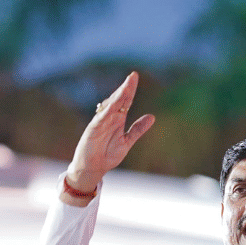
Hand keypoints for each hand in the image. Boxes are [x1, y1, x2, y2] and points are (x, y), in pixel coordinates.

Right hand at [64, 71, 155, 200]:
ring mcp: (100, 122)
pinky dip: (107, 110)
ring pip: (110, 106)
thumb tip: (152, 117)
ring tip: (126, 86)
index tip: (135, 77)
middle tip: (133, 76)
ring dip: (118, 96)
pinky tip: (113, 103)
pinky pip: (101, 117)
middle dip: (126, 88)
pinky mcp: (93, 129)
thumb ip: (138, 129)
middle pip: (119, 100)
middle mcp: (109, 118)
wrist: (93, 168)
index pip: (126, 101)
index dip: (131, 90)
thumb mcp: (127, 141)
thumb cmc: (107, 155)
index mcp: (118, 120)